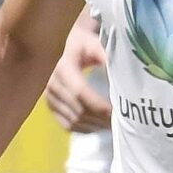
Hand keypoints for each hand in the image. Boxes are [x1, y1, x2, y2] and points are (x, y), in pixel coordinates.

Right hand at [43, 15, 111, 133]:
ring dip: (95, 125)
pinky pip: (68, 125)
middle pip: (78, 109)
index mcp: (62, 66)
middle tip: (120, 120)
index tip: (116, 110)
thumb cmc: (84, 44)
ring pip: (74, 120)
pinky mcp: (50, 107)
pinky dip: (85, 128)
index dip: (98, 104)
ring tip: (112, 123)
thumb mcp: (95, 44)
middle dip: (100, 118)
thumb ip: (108, 57)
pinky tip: (98, 125)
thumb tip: (123, 74)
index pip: (79, 91)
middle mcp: (51, 83)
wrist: (65, 47)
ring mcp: (48, 97)